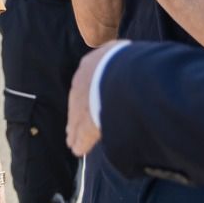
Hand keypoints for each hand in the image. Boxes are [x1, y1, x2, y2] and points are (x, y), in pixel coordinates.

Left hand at [67, 42, 120, 156]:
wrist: (125, 71)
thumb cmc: (131, 59)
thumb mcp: (123, 52)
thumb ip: (121, 59)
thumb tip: (130, 60)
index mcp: (91, 64)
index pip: (86, 80)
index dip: (87, 92)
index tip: (87, 101)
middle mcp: (82, 82)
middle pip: (77, 102)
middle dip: (76, 115)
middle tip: (72, 127)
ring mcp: (83, 104)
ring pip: (77, 120)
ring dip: (75, 131)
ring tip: (72, 143)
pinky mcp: (88, 122)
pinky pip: (83, 134)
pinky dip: (81, 142)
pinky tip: (78, 150)